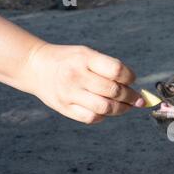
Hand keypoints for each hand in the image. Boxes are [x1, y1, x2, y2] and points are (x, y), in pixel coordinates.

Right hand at [22, 43, 144, 123]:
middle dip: (131, 97)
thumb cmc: (70, 61)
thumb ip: (110, 69)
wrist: (35, 66)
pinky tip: (106, 111)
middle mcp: (76, 75)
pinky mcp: (64, 108)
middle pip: (114, 91)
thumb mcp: (87, 55)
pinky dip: (104, 116)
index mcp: (84, 58)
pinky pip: (92, 118)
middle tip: (137, 99)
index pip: (117, 70)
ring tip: (127, 107)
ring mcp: (69, 93)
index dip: (130, 77)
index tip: (132, 80)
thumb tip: (135, 89)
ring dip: (122, 109)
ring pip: (105, 108)